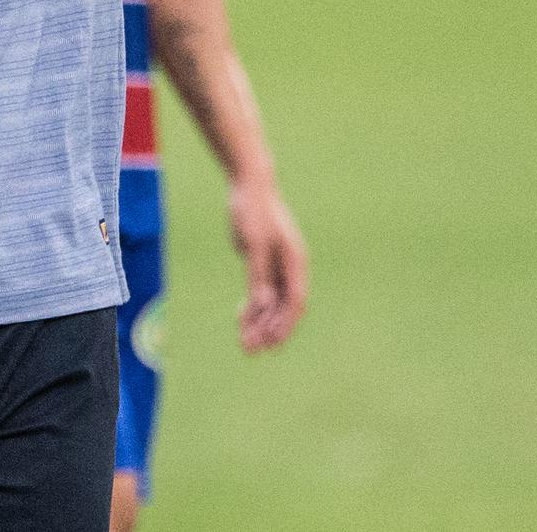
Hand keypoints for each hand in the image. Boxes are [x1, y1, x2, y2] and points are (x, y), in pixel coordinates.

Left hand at [229, 178, 308, 351]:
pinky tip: (240, 319)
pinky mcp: (262, 264)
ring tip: (244, 344)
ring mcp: (276, 266)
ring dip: (259, 323)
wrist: (248, 186)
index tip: (273, 342)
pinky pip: (259, 292)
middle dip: (269, 329)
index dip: (286, 323)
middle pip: (283, 306)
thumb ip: (258, 274)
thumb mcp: (255, 243)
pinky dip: (251, 307)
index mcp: (295, 260)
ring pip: (271, 303)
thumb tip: (261, 303)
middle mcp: (289, 267)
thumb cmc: (254, 210)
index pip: (296, 300)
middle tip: (251, 350)